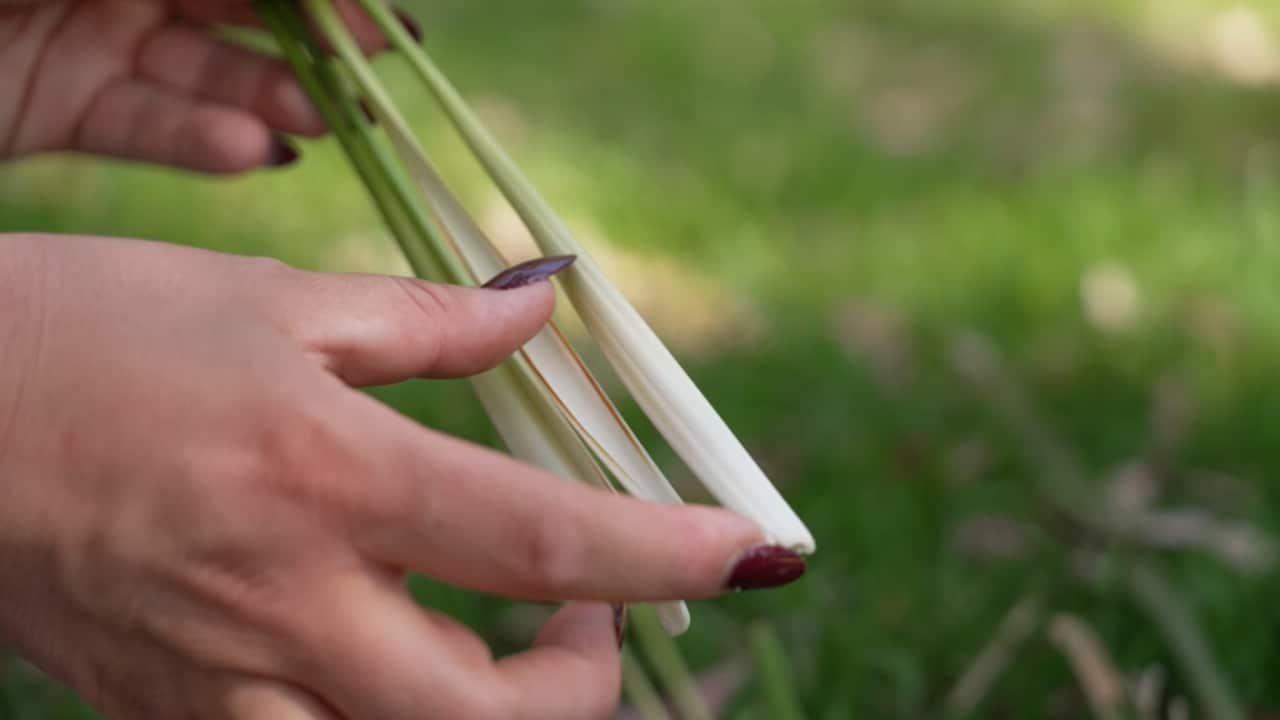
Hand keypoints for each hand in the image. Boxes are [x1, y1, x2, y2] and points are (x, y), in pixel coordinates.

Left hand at [0, 0, 397, 172]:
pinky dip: (199, 143)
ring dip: (267, 103)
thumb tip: (327, 2)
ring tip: (322, 127)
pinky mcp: (60, 107)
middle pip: (246, 20)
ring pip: (202, 77)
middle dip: (312, 57)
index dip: (329, 7)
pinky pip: (141, 126)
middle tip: (367, 96)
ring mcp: (93, 43)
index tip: (390, 38)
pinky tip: (252, 152)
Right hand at [0, 235, 775, 718]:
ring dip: (490, 714)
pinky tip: (385, 652)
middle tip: (590, 612)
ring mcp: (224, 679)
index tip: (755, 550)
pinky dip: (380, 719)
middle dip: (588, 684)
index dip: (668, 556)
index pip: (543, 541)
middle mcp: (286, 600)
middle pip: (491, 717)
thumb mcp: (271, 300)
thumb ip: (427, 320)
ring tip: (495, 635)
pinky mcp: (171, 716)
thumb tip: (539, 307)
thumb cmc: (90, 333)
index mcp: (327, 474)